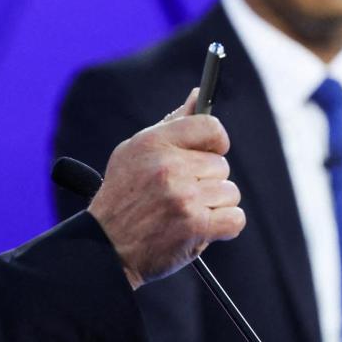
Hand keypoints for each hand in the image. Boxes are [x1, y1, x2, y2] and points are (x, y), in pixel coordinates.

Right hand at [87, 89, 244, 288]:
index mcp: (154, 142)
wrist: (105, 246)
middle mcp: (169, 166)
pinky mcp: (195, 225)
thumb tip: (196, 95)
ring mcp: (184, 196)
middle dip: (207, 181)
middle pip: (221, 165)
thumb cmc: (123, 196)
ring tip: (185, 212)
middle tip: (182, 193)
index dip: (216, 141)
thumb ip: (171, 124)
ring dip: (214, 205)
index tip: (210, 152)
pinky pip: (235, 219)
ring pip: (229, 192)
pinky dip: (223, 226)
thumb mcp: (136, 151)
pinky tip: (200, 227)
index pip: (210, 126)